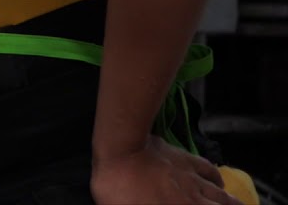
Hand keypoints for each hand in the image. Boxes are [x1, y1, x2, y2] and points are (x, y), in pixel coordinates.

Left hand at [91, 135, 239, 204]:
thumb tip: (157, 204)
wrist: (120, 151)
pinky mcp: (184, 158)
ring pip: (220, 193)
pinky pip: (209, 169)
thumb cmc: (120, 189)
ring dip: (230, 201)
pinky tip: (219, 182)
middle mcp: (194, 197)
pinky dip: (217, 178)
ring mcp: (191, 177)